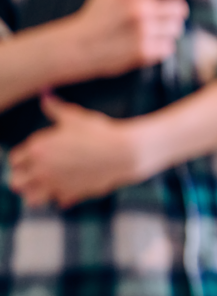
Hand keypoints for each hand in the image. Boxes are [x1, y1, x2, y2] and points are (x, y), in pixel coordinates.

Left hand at [9, 95, 147, 206]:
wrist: (123, 152)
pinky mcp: (71, 194)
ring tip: (48, 184)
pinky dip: (60, 196)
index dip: (23, 158)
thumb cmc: (99, 132)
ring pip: (31, 198)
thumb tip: (45, 94)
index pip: (14, 160)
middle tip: (37, 172)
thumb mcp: (75, 117)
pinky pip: (57, 201)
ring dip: (36, 192)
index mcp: (37, 149)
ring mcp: (55, 184)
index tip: (33, 157)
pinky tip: (70, 187)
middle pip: (16, 182)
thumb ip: (55, 108)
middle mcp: (41, 169)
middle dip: (24, 178)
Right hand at [70, 0, 188, 78]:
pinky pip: (169, 47)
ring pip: (177, 28)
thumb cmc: (96, 14)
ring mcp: (144, 33)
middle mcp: (141, 11)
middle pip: (180, 8)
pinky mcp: (145, 52)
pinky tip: (145, 41)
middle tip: (157, 14)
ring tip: (149, 28)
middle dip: (172, 11)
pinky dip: (161, 46)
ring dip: (167, 29)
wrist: (79, 46)